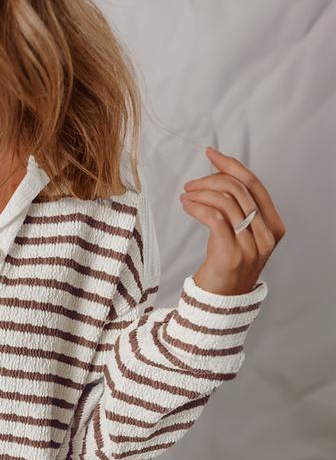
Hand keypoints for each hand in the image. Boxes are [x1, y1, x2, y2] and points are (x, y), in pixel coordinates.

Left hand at [179, 146, 285, 294]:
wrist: (220, 304)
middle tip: (190, 184)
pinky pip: (215, 217)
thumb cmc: (227, 268)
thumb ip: (239, 213)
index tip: (212, 154)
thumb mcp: (241, 237)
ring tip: (185, 197)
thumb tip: (219, 179)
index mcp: (274, 227)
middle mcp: (267, 235)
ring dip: (200, 194)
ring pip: (226, 201)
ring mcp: (251, 245)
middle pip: (239, 189)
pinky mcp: (231, 254)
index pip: (254, 184)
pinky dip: (198, 207)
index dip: (232, 165)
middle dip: (211, 180)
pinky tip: (187, 207)